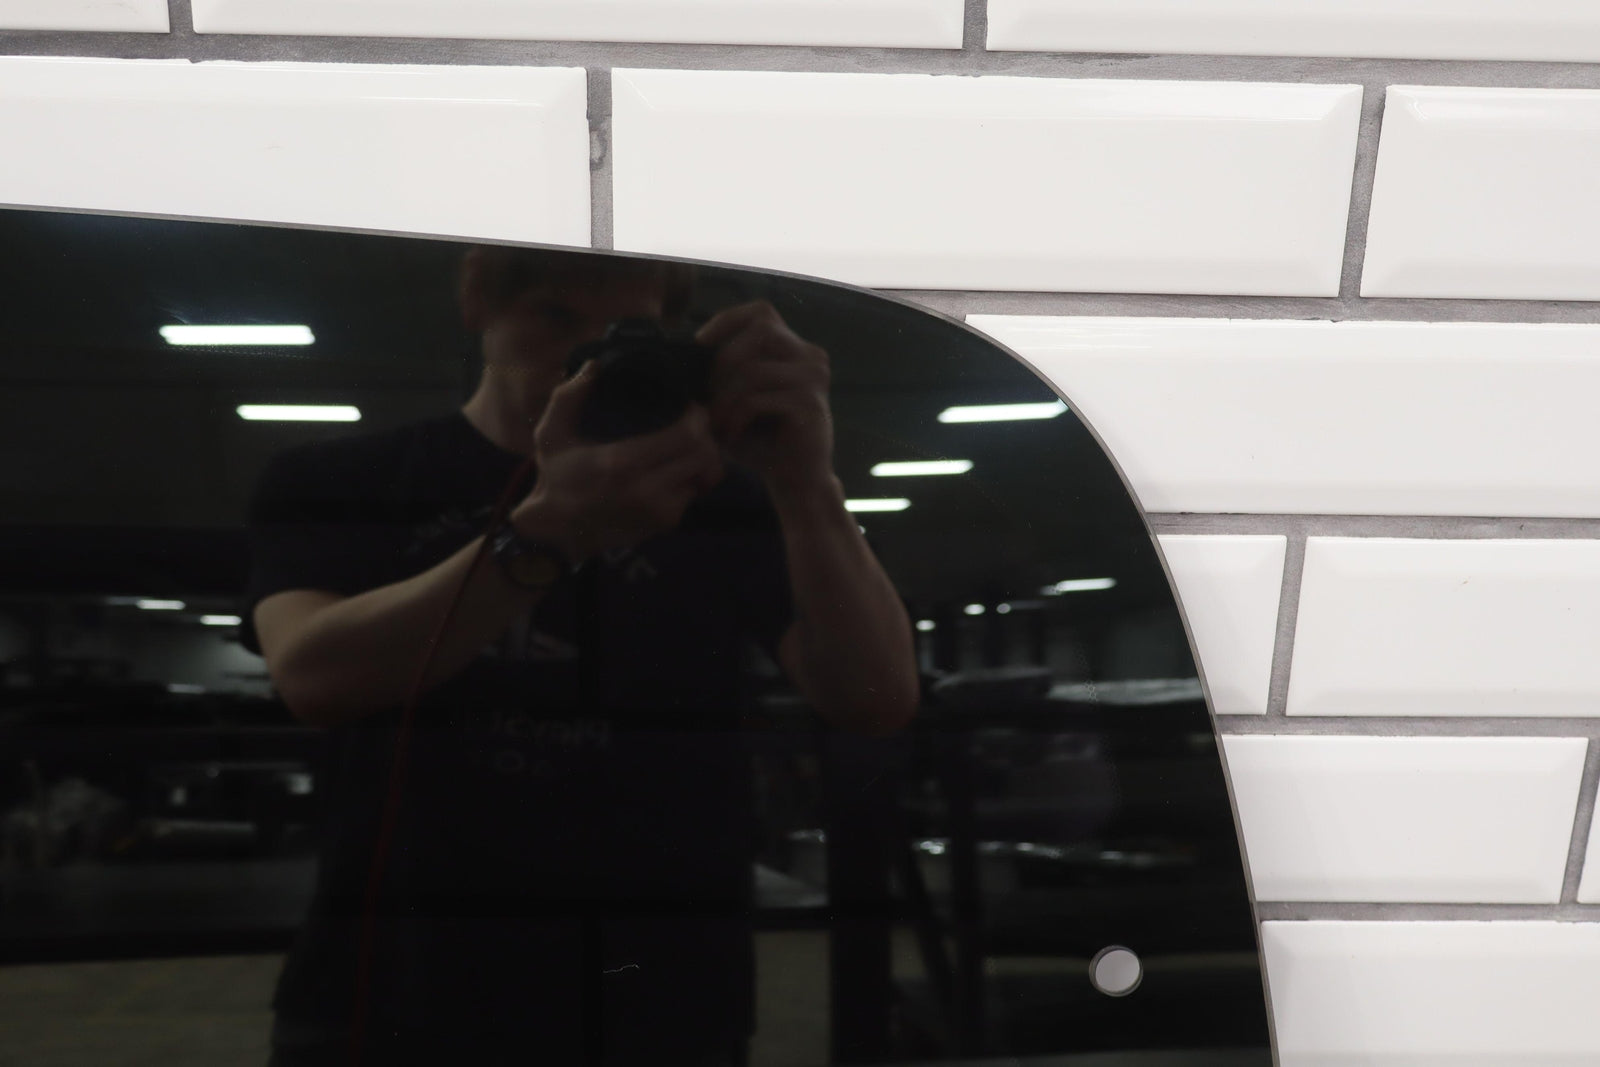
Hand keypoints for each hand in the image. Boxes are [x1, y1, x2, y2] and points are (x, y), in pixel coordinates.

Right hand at [509, 362, 724, 562]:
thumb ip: (567, 398)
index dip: (696, 416)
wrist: (558, 533)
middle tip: (695, 423)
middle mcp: (647, 490)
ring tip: (689, 444)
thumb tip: (594, 366)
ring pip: (706, 474)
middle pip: (704, 454)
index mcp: (622, 463)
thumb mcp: (550, 435)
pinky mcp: (665, 523)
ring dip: (703, 456)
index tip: (690, 406)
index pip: (685, 435)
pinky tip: (674, 467)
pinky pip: (694, 492)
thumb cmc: (556, 478)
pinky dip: (691, 477)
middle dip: (706, 434)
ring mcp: (660, 510)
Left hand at [697, 301, 833, 498]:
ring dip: (724, 399)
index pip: (761, 311)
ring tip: (716, 423)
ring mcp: (814, 380)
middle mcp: (811, 357)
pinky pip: (757, 400)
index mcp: (795, 349)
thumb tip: (684, 351)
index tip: (699, 346)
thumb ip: (720, 372)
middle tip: (707, 393)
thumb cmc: (761, 439)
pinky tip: (730, 436)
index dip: (727, 321)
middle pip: (760, 329)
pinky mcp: (810, 405)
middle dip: (724, 360)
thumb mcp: (735, 398)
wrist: (795, 480)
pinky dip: (735, 418)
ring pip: (753, 370)